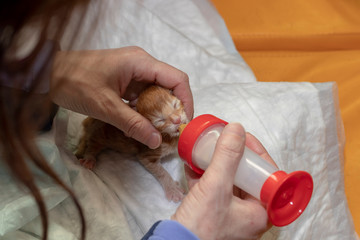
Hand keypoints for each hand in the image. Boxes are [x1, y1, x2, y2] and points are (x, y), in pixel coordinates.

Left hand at [50, 46, 192, 148]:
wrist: (48, 74)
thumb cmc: (75, 83)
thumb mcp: (105, 106)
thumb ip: (133, 124)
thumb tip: (156, 141)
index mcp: (140, 63)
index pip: (177, 79)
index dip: (186, 101)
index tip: (184, 122)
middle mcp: (141, 65)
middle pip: (170, 86)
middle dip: (174, 109)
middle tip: (172, 131)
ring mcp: (134, 73)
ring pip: (158, 92)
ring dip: (161, 112)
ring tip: (161, 132)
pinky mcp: (126, 82)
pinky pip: (144, 96)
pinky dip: (147, 111)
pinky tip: (145, 125)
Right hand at [172, 123, 274, 239]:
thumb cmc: (200, 225)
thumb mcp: (215, 186)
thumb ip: (227, 156)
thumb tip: (237, 128)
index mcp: (260, 212)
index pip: (268, 174)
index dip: (256, 152)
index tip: (242, 136)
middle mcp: (249, 215)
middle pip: (247, 176)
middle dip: (232, 155)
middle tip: (223, 140)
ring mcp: (231, 216)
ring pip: (229, 182)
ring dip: (217, 164)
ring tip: (206, 148)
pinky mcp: (214, 216)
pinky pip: (214, 190)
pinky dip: (205, 176)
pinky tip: (193, 164)